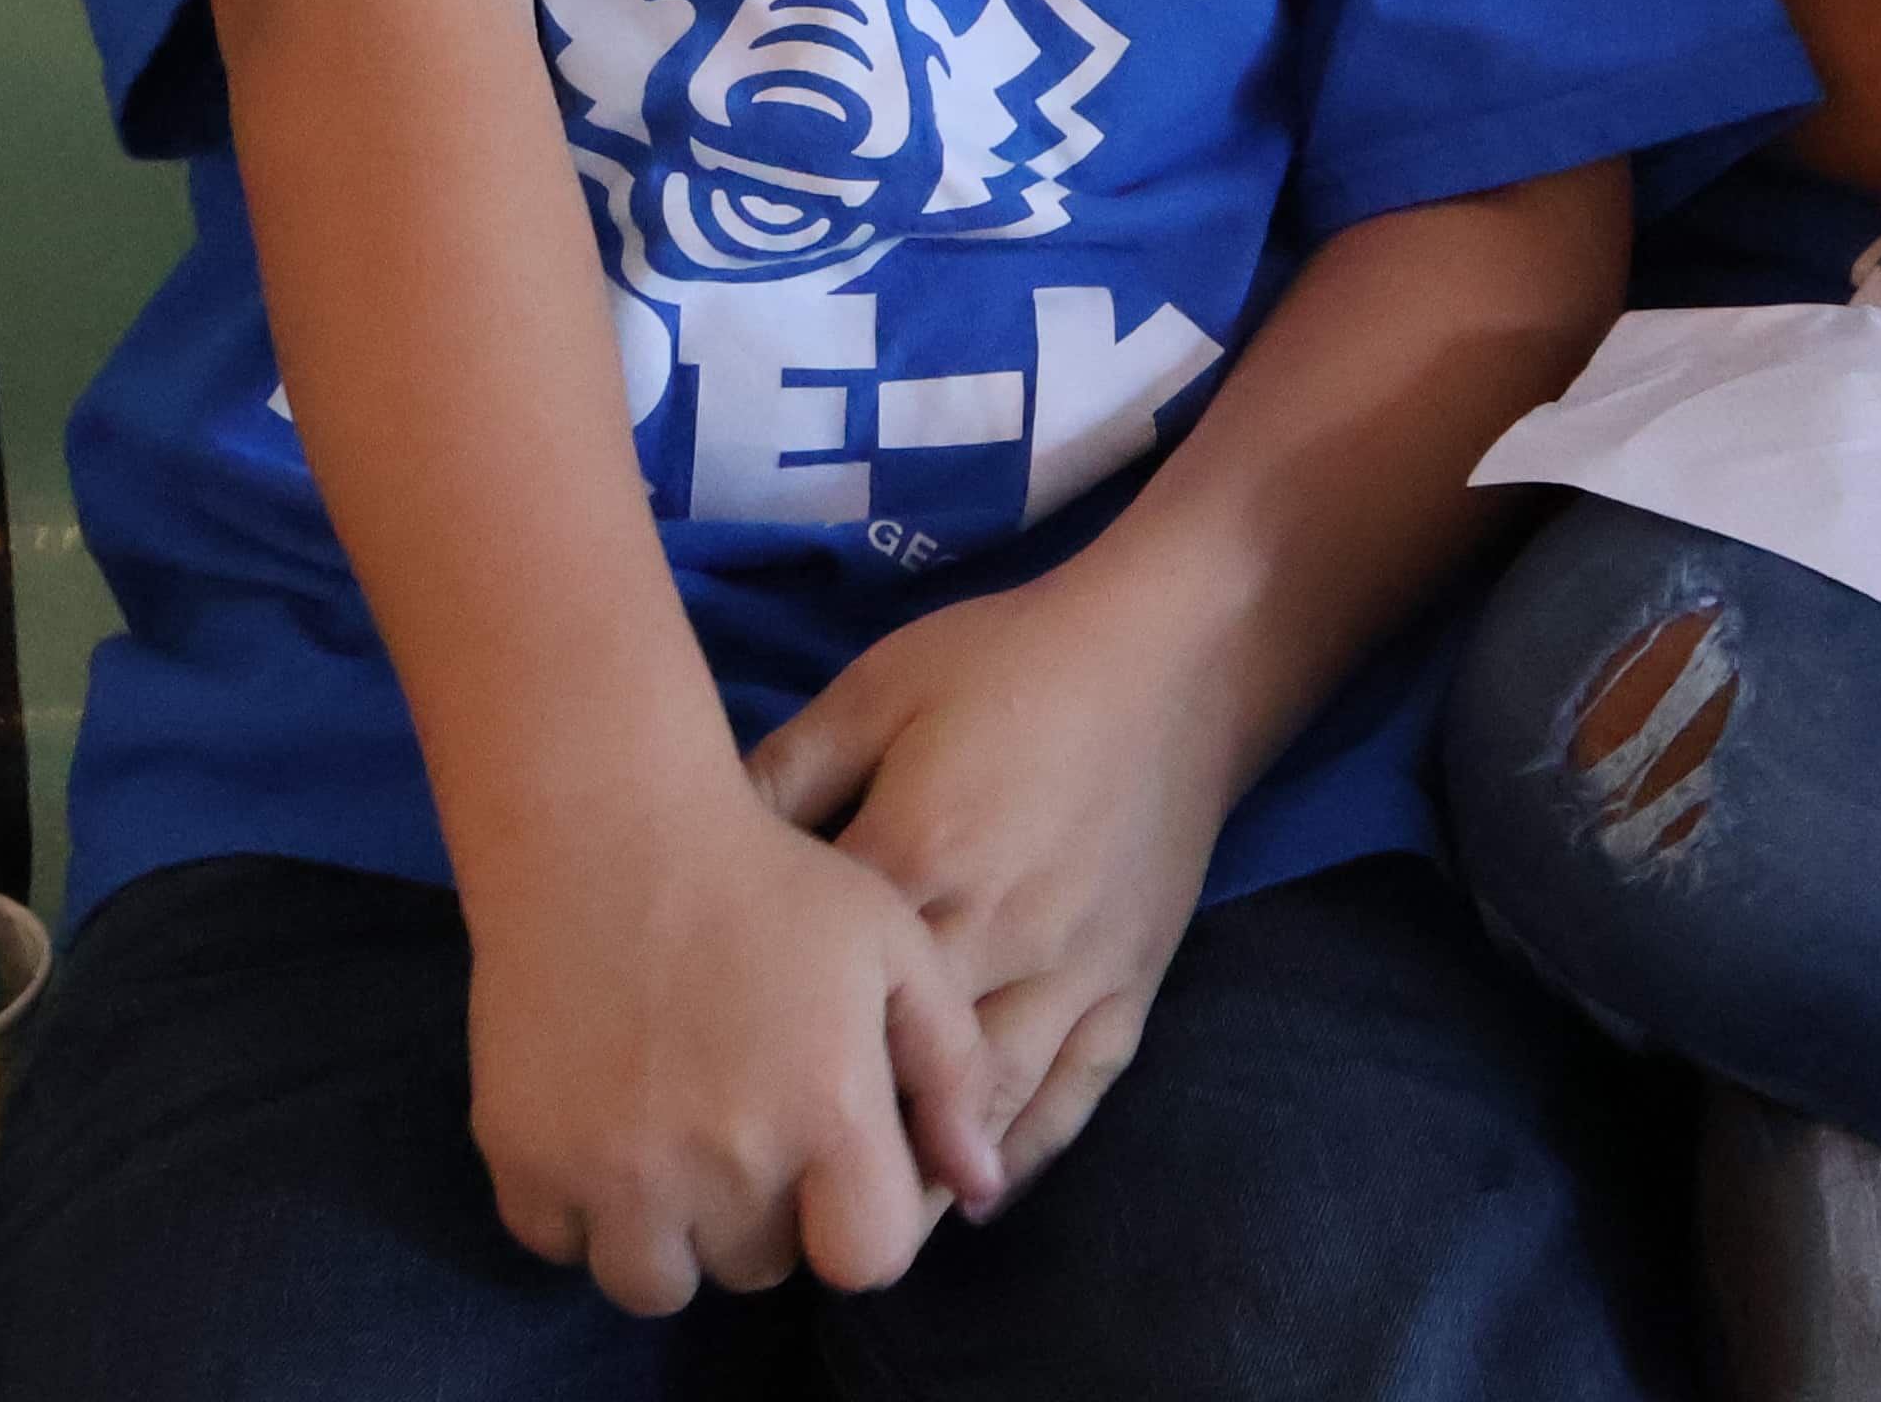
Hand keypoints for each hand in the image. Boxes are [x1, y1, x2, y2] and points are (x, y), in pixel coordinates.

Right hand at [462, 781, 997, 1310]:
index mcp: (827, 1111)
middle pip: (757, 1269)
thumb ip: (950, 1068)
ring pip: (654, 1281)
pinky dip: (578, 1210)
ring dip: (670, 1235)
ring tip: (673, 1150)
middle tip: (744, 1130)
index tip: (835, 1175)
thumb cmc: (766, 877)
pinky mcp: (525, 1157)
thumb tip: (979, 1185)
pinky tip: (601, 1135)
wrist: (606, 827)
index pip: (865, 1261)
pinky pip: (558, 1244)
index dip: (857, 1226)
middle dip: (763, 1219)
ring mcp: (616, 1169)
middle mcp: (724, 1160)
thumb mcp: (891, 944)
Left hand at [749, 560, 1241, 1202]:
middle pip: (902, 1078)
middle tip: (758, 1202)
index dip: (758, 1049)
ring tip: (853, 1230)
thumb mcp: (880, 690)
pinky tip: (974, 1197)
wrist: (1180, 650)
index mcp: (920, 859)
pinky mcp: (1130, 984)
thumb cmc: (1012, 660)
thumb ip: (792, 772)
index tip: (699, 1096)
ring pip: (989, 1108)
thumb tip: (700, 843)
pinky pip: (1076, 1093)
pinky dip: (1024, 1154)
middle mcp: (997, 935)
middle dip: (835, 1146)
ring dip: (924, 1177)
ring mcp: (1073, 971)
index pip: (825, 988)